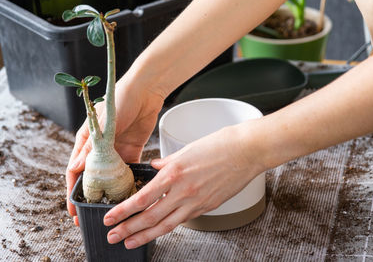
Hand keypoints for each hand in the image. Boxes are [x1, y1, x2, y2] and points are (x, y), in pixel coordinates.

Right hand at [65, 80, 163, 225]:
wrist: (145, 90)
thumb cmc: (119, 99)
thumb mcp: (102, 123)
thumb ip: (90, 146)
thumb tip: (75, 169)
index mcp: (86, 140)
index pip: (75, 170)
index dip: (72, 191)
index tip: (72, 210)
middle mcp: (99, 148)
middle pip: (93, 177)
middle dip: (91, 197)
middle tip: (91, 216)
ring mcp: (116, 150)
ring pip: (111, 176)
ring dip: (110, 192)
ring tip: (112, 210)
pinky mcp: (132, 149)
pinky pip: (129, 169)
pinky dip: (129, 181)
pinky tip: (131, 193)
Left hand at [103, 124, 263, 248]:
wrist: (247, 151)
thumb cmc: (219, 145)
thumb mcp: (186, 150)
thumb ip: (168, 162)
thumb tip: (155, 167)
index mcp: (174, 173)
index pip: (141, 198)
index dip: (123, 211)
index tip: (110, 218)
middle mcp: (183, 191)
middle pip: (149, 217)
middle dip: (128, 229)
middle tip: (113, 236)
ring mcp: (196, 202)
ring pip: (165, 225)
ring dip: (144, 236)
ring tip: (129, 242)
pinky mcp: (207, 207)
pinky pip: (183, 220)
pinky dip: (168, 227)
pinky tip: (158, 230)